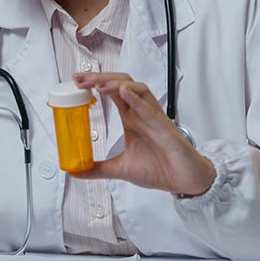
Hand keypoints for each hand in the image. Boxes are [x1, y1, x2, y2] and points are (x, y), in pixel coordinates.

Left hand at [70, 72, 214, 196]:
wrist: (184, 181)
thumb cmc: (160, 169)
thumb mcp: (121, 169)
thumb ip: (98, 169)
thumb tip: (75, 171)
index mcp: (131, 118)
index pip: (111, 92)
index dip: (94, 83)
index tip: (75, 81)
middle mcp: (141, 113)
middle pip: (121, 84)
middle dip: (100, 78)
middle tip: (80, 80)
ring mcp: (154, 118)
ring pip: (137, 89)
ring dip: (116, 84)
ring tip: (98, 85)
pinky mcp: (165, 129)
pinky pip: (151, 110)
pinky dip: (137, 100)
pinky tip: (125, 92)